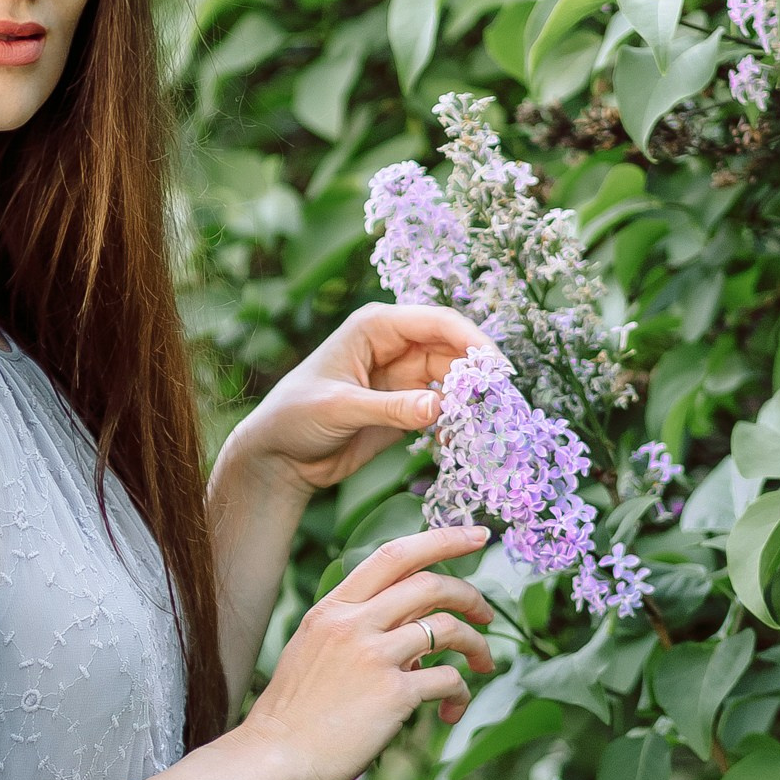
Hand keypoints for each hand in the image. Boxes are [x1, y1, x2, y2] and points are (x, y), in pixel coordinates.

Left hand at [216, 302, 496, 496]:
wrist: (279, 457)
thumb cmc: (295, 418)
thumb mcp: (340, 409)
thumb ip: (390, 408)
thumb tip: (438, 408)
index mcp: (375, 327)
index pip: (438, 322)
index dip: (473, 341)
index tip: (497, 369)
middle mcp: (394, 345)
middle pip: (453, 350)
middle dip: (477, 374)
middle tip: (500, 404)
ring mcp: (402, 376)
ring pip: (453, 379)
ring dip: (470, 400)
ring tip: (484, 425)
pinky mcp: (406, 405)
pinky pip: (443, 406)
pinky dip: (456, 420)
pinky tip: (458, 440)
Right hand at [238, 527, 493, 779]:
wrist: (273, 758)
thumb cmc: (293, 714)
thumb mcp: (314, 651)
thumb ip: (357, 630)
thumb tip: (416, 636)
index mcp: (332, 609)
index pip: (394, 555)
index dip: (442, 539)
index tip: (476, 535)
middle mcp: (353, 623)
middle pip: (431, 584)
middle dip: (471, 595)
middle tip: (487, 615)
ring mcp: (374, 656)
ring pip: (448, 628)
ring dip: (477, 645)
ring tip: (483, 664)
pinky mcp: (393, 694)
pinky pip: (448, 680)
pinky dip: (461, 693)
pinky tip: (450, 711)